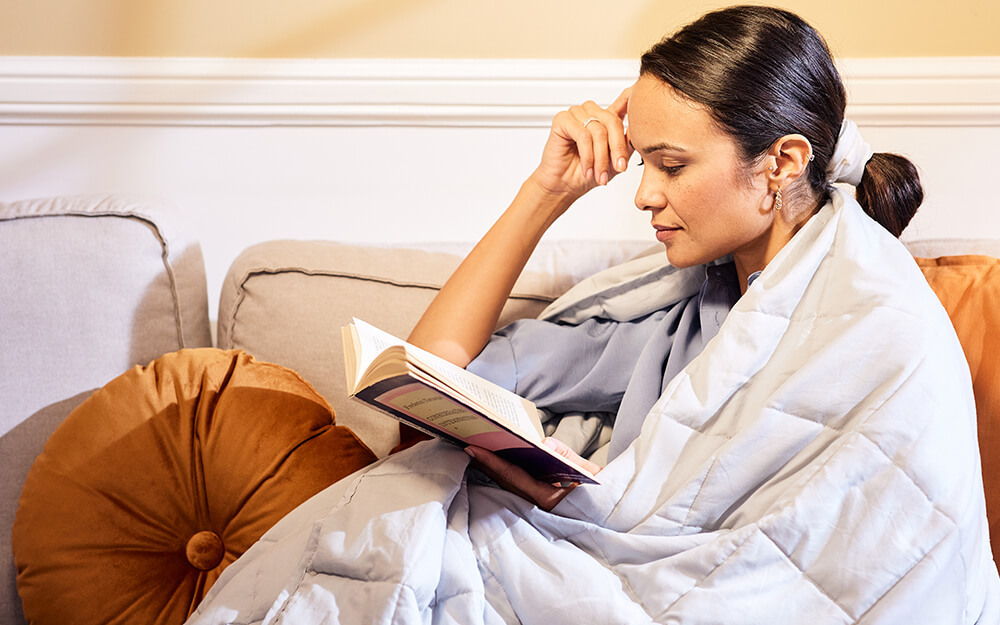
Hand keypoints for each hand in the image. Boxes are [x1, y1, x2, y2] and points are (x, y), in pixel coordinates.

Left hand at [465, 438, 602, 510]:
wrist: (613, 512)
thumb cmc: (601, 493)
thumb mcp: (586, 470)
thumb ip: (563, 455)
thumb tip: (541, 443)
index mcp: (549, 499)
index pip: (514, 477)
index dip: (492, 462)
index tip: (473, 449)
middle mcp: (539, 504)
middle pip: (505, 480)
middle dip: (485, 462)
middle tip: (465, 442)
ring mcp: (537, 504)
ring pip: (508, 483)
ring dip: (491, 467)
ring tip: (475, 447)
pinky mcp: (539, 501)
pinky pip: (518, 485)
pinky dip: (504, 472)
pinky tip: (493, 460)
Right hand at [529, 86, 633, 201]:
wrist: (564, 187)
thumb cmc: (586, 174)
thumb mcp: (615, 161)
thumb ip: (627, 145)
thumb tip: (640, 134)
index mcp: (605, 118)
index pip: (623, 100)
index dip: (633, 95)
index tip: (641, 90)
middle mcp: (591, 112)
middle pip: (613, 122)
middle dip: (617, 149)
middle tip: (619, 168)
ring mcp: (576, 114)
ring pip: (598, 131)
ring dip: (601, 157)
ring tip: (600, 176)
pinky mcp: (562, 120)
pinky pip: (583, 134)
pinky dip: (587, 155)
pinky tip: (588, 169)